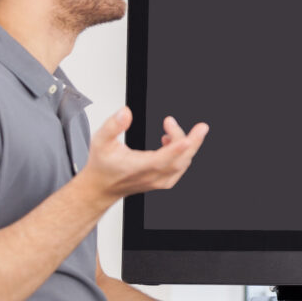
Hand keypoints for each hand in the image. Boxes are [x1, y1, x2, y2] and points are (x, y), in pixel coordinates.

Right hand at [80, 107, 207, 201]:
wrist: (102, 187)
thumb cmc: (103, 165)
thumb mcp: (100, 141)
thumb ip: (113, 125)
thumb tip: (125, 112)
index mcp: (137, 167)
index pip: (161, 160)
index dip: (176, 149)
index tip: (187, 139)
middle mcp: (151, 176)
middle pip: (180, 161)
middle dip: (193, 142)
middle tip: (201, 127)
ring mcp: (159, 180)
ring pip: (183, 164)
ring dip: (187, 144)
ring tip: (170, 125)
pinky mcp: (163, 181)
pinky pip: (180, 167)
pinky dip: (183, 152)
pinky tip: (171, 140)